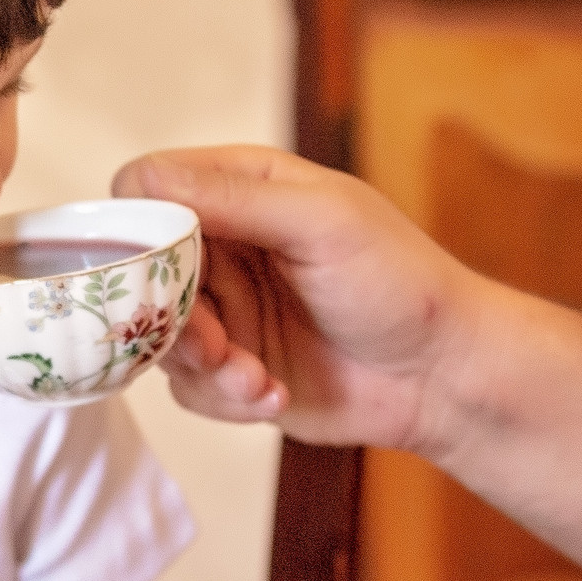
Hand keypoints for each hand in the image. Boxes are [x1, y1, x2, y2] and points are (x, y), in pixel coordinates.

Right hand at [111, 146, 473, 451]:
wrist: (443, 377)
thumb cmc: (398, 281)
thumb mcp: (320, 221)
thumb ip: (232, 199)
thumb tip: (141, 184)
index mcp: (243, 189)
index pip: (148, 190)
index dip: (138, 228)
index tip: (157, 268)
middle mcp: (226, 245)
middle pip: (139, 271)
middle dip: (171, 314)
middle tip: (213, 343)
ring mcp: (228, 309)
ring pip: (159, 335)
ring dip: (202, 364)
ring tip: (252, 378)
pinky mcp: (233, 368)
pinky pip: (188, 386)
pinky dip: (224, 396)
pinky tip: (272, 395)